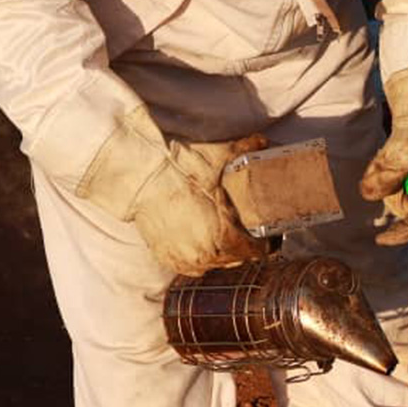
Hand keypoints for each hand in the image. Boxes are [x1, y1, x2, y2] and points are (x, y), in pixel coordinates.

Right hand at [79, 107, 267, 275]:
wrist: (141, 174)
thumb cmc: (181, 168)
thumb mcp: (220, 156)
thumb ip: (248, 149)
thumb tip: (263, 142)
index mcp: (225, 237)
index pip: (256, 251)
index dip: (265, 242)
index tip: (266, 233)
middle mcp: (205, 256)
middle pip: (236, 259)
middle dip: (243, 245)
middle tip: (244, 229)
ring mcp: (184, 259)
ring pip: (214, 263)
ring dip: (221, 252)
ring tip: (222, 233)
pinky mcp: (166, 257)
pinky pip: (191, 264)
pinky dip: (199, 254)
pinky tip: (201, 240)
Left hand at [360, 65, 407, 245]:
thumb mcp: (400, 152)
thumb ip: (385, 175)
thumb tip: (367, 195)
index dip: (402, 233)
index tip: (381, 240)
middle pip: (405, 207)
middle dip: (390, 193)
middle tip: (385, 168)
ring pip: (397, 196)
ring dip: (387, 181)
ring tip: (389, 157)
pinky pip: (395, 184)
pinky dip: (387, 174)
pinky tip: (390, 157)